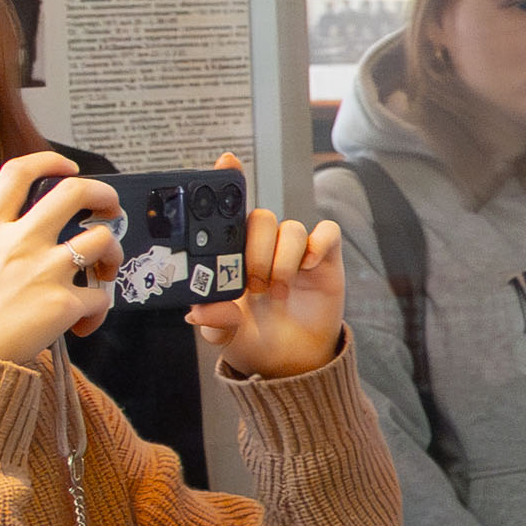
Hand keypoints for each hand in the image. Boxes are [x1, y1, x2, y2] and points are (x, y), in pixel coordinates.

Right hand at [0, 150, 116, 365]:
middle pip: (75, 192)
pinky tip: (81, 326)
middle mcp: (17, 241)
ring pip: (102, 240)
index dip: (50, 161)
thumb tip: (1, 256)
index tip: (67, 167)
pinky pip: (100, 298)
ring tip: (104, 271)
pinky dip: (98, 312)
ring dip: (112, 254)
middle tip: (109, 209)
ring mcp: (43, 269)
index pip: (19, 173)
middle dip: (103, 195)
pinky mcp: (63, 303)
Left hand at [191, 154, 348, 379]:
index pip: (228, 211)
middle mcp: (263, 246)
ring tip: (277, 291)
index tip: (226, 161)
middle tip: (254, 284)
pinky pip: (325, 233)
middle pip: (260, 217)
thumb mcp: (226, 336)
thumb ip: (214, 322)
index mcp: (232, 255)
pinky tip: (307, 268)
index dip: (227, 182)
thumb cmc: (253, 340)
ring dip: (282, 260)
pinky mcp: (324, 258)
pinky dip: (316, 246)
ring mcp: (295, 251)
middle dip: (254, 249)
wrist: (292, 363)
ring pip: (289, 227)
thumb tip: (200, 313)